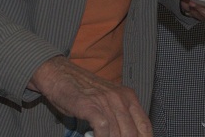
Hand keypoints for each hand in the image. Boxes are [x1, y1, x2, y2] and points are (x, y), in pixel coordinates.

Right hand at [28, 56, 150, 136]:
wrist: (60, 74)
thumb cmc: (83, 90)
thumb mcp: (108, 99)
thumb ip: (119, 115)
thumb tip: (128, 134)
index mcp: (128, 97)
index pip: (144, 125)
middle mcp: (120, 98)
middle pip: (132, 132)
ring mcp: (106, 101)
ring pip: (119, 133)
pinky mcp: (90, 106)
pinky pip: (103, 127)